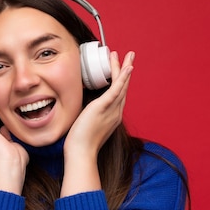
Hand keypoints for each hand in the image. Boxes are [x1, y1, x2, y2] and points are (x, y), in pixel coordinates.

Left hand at [60, 51, 134, 196]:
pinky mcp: (104, 108)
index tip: (120, 69)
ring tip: (128, 56)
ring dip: (124, 69)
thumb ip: (88, 115)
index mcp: (111, 116)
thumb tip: (82, 109)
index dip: (120, 81)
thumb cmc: (80, 143)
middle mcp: (115, 112)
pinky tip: (126, 67)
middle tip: (130, 57)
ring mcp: (112, 110)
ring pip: (121, 85)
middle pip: (123, 88)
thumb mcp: (86, 125)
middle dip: (126, 71)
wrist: (81, 153)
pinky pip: (116, 90)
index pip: (118, 95)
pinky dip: (122, 78)